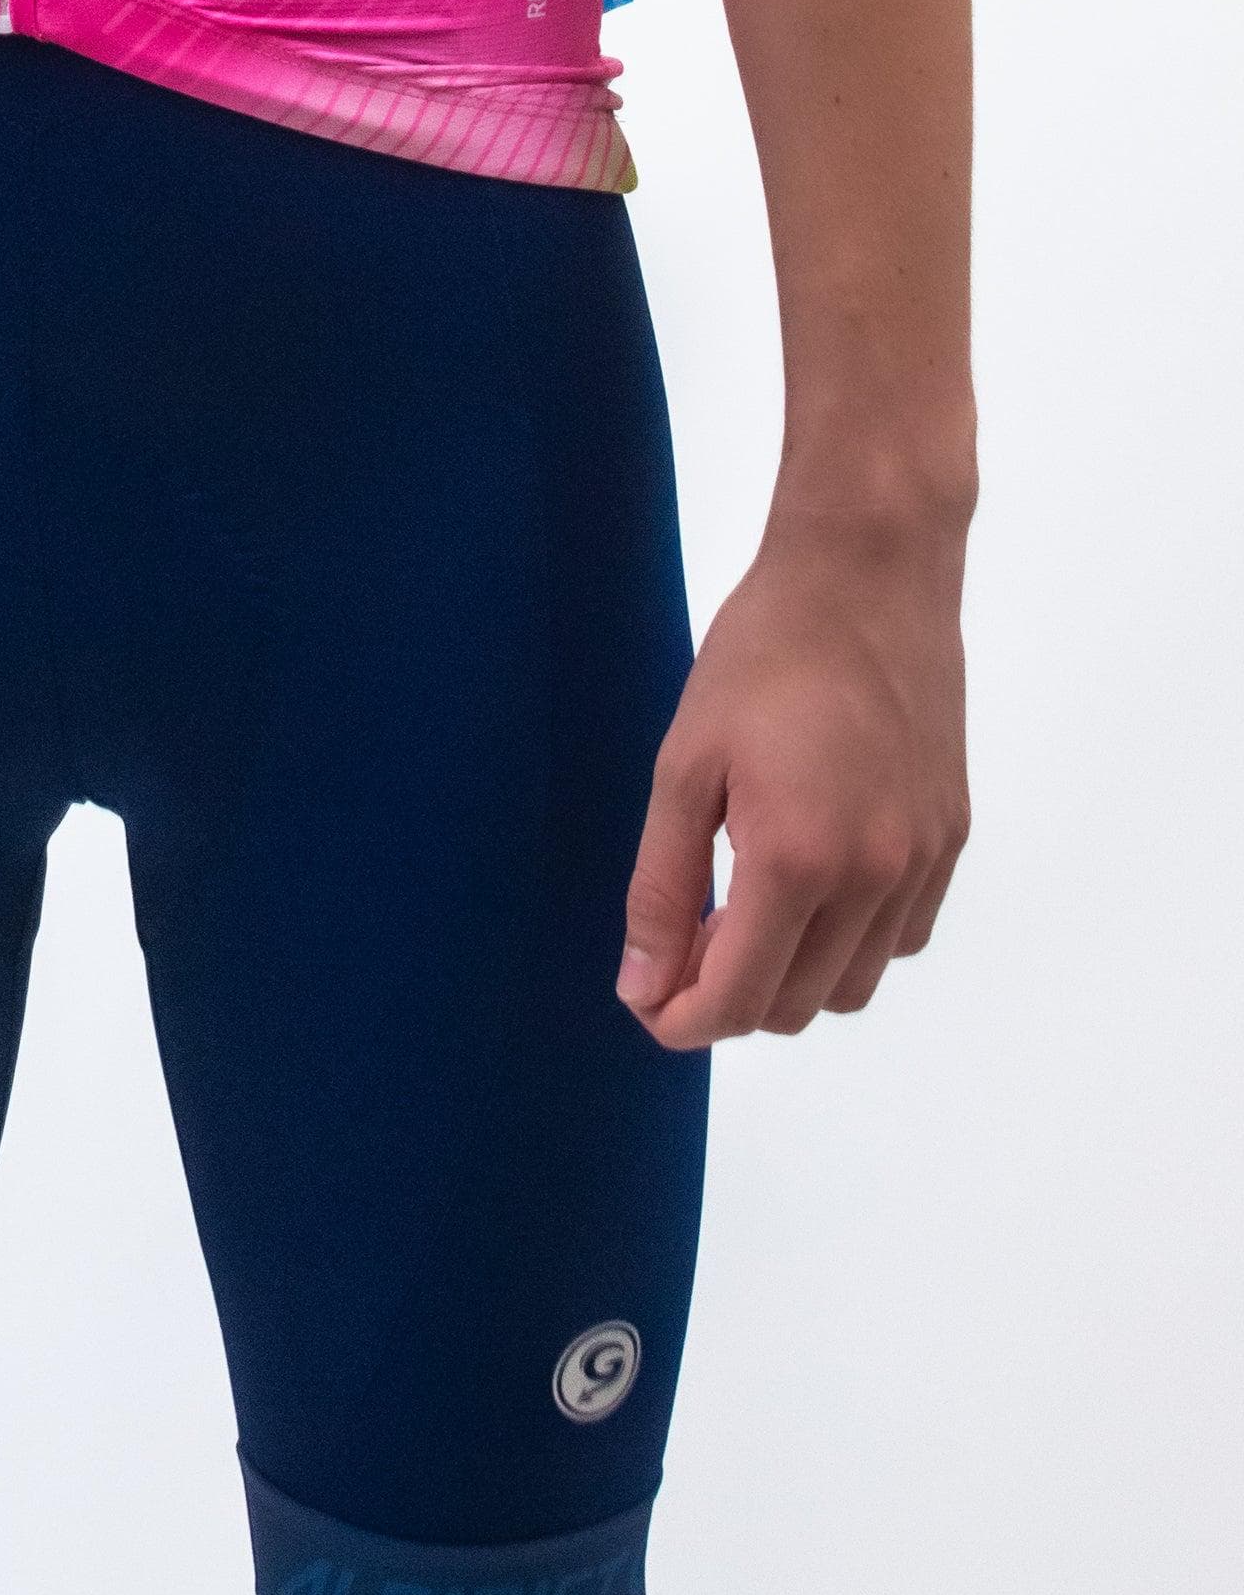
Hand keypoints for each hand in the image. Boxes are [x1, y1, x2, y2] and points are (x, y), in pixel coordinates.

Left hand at [617, 500, 969, 1048]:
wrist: (867, 574)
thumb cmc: (762, 653)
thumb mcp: (685, 766)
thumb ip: (663, 887)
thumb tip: (643, 986)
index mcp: (799, 858)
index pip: (740, 999)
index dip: (681, 1021)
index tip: (645, 1002)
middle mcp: (875, 875)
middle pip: (798, 1007)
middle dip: (730, 999)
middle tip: (683, 942)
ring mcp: (924, 860)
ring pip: (853, 985)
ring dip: (792, 976)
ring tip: (741, 908)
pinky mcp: (951, 837)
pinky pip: (900, 937)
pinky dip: (849, 941)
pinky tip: (808, 883)